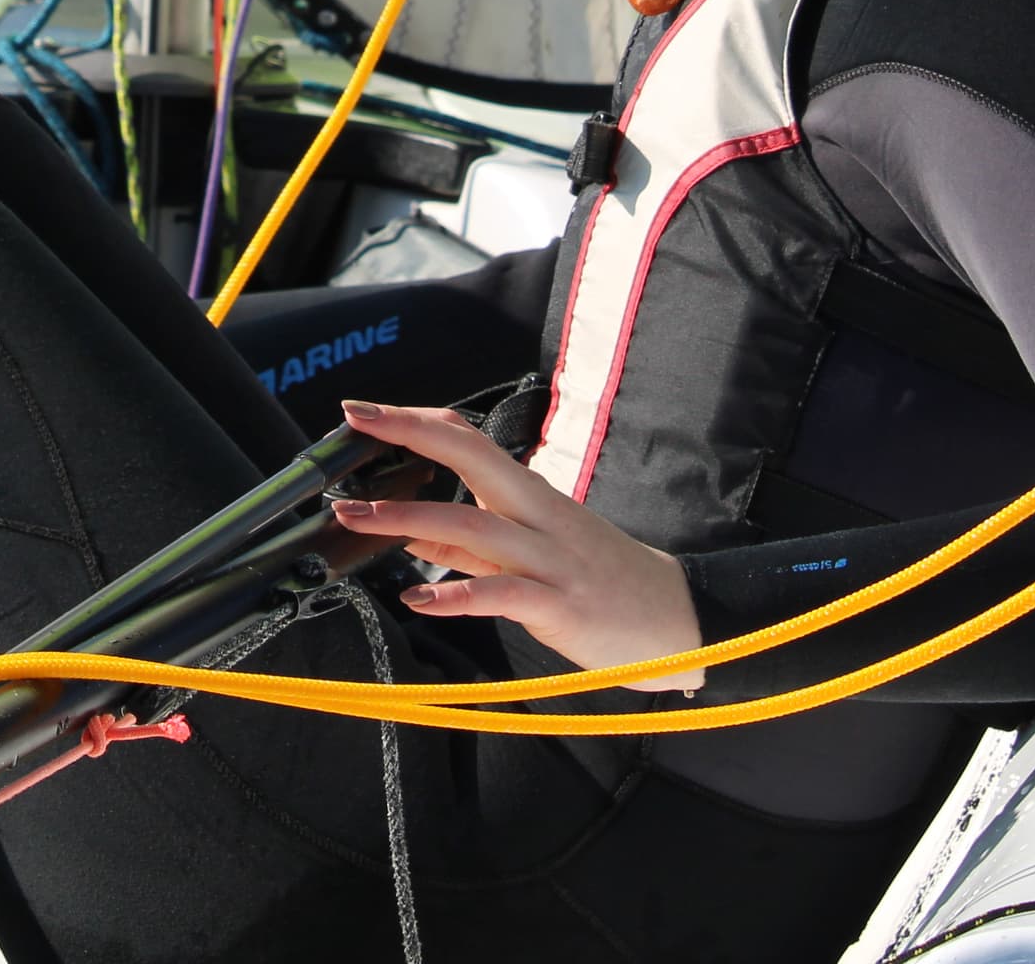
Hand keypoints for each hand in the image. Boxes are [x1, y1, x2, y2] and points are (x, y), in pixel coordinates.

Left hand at [330, 399, 707, 690]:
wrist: (680, 622)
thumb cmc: (604, 583)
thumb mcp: (534, 554)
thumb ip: (469, 547)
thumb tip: (410, 535)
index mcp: (532, 496)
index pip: (469, 441)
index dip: (414, 422)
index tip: (361, 412)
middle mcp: (540, 516)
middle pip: (472, 459)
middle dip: (410, 435)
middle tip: (354, 422)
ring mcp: (551, 559)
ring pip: (475, 526)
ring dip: (409, 519)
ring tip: (357, 517)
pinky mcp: (561, 605)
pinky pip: (502, 594)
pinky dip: (456, 594)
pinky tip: (417, 597)